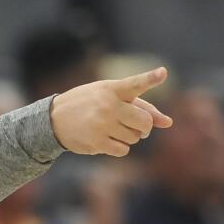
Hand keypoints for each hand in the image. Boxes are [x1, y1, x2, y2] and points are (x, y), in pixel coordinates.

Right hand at [50, 68, 170, 156]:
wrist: (54, 119)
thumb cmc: (89, 104)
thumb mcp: (109, 97)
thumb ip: (140, 107)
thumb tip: (168, 123)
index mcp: (112, 89)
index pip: (135, 84)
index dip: (150, 78)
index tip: (162, 73)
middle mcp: (108, 105)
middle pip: (144, 122)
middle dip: (145, 127)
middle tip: (138, 126)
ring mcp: (102, 124)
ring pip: (135, 137)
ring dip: (130, 137)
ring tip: (113, 130)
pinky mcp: (97, 141)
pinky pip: (123, 150)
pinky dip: (120, 147)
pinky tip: (107, 140)